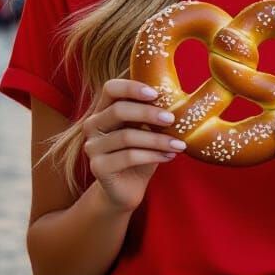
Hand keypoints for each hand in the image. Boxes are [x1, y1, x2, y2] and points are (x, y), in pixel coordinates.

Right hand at [82, 80, 187, 213]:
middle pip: (118, 111)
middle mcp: (93, 125)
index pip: (111, 88)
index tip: (156, 93)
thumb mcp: (147, 129)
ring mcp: (92, 147)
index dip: (131, 87)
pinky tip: (169, 156)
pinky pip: (128, 157)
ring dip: (157, 139)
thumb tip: (181, 99)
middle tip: (172, 119)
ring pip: (126, 136)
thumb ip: (154, 113)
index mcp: (103, 109)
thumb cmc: (141, 152)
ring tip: (179, 144)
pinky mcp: (98, 167)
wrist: (128, 187)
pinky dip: (152, 155)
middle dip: (148, 113)